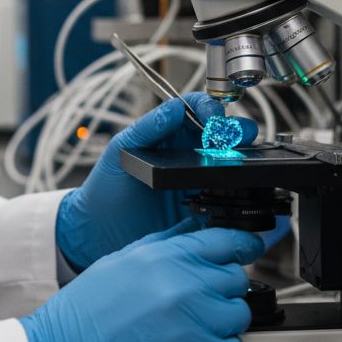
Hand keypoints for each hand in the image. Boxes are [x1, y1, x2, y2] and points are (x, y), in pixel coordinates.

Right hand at [20, 221, 263, 341]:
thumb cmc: (83, 313)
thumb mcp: (122, 260)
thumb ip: (165, 243)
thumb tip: (194, 229)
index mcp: (165, 254)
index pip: (226, 240)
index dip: (242, 245)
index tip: (247, 251)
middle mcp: (184, 282)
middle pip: (236, 279)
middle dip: (223, 289)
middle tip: (199, 301)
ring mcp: (194, 320)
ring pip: (240, 315)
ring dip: (223, 322)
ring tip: (192, 328)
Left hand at [56, 93, 257, 270]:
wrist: (99, 234)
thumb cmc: (105, 189)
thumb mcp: (120, 152)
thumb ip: (146, 128)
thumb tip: (173, 108)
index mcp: (168, 134)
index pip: (196, 109)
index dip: (209, 107)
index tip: (213, 116)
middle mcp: (188, 156)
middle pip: (222, 134)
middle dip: (235, 130)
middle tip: (236, 137)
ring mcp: (199, 183)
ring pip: (231, 164)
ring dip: (242, 158)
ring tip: (242, 161)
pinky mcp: (205, 211)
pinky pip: (229, 200)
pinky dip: (238, 194)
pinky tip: (237, 192)